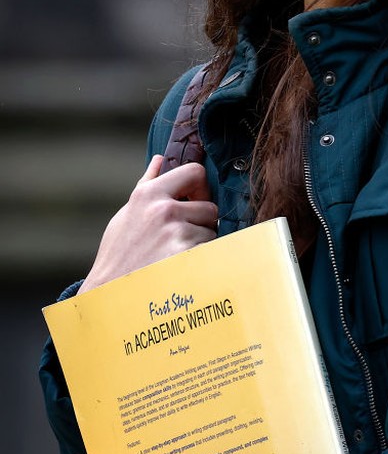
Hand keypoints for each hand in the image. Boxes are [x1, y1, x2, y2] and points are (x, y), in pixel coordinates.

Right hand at [80, 155, 218, 291]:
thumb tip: (160, 159)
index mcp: (148, 194)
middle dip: (201, 222)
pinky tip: (180, 267)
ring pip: (211, 233)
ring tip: (174, 256)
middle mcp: (164, 210)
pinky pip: (210, 252)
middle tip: (179, 238)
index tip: (194, 200)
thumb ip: (147, 184)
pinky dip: (201, 260)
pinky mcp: (187, 255)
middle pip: (209, 208)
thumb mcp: (127, 214)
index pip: (195, 172)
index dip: (200, 187)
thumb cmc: (118, 254)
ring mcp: (176, 233)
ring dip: (200, 244)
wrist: (110, 294)